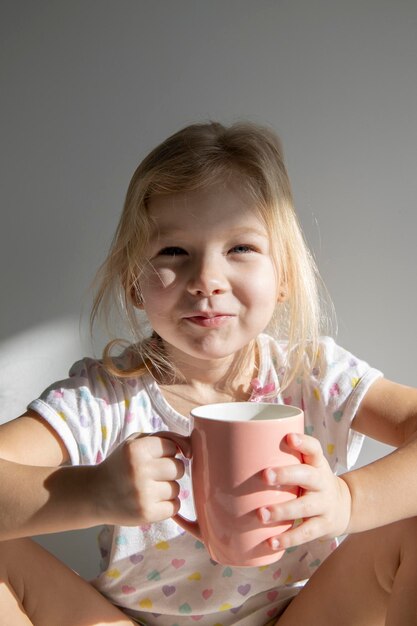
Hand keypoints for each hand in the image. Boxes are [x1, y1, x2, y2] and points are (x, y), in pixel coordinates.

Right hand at [91, 433, 190, 526]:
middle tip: (152, 474)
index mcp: (136, 450)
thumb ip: (164, 437)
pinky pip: (175, 506)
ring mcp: (143, 494)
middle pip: (179, 468)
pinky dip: (167, 505)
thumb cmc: (121, 465)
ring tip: (148, 489)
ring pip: (177, 488)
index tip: (153, 457)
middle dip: (170, 470)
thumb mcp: (135, 442)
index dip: (166, 452)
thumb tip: (191, 448)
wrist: (95, 495)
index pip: (173, 447)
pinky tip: (151, 501)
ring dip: (167, 489)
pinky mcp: (147, 514)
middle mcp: (139, 471)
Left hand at [259, 433, 351, 550]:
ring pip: (305, 507)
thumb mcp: (307, 466)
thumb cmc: (312, 482)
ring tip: (261, 514)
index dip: (304, 442)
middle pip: (308, 475)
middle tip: (265, 475)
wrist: (345, 506)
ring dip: (282, 511)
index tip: (289, 437)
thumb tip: (237, 453)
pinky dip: (288, 539)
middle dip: (286, 475)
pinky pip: (306, 533)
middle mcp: (322, 482)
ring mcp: (324, 505)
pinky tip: (271, 542)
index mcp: (317, 464)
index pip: (314, 449)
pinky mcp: (323, 526)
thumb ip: (283, 460)